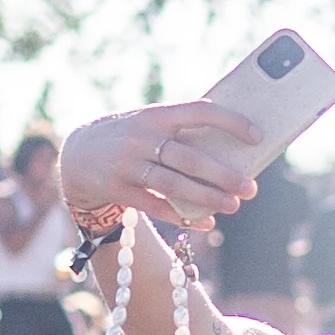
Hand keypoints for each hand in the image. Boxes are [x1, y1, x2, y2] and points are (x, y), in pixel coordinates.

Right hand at [58, 104, 262, 228]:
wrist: (77, 155)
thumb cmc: (129, 138)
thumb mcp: (148, 123)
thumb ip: (180, 131)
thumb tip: (231, 146)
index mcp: (154, 115)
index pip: (198, 112)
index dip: (229, 122)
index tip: (256, 136)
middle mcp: (141, 138)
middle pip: (189, 158)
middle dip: (223, 175)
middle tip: (251, 188)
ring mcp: (128, 165)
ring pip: (174, 184)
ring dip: (207, 197)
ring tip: (234, 205)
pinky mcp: (118, 190)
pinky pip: (156, 207)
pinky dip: (183, 217)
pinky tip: (207, 223)